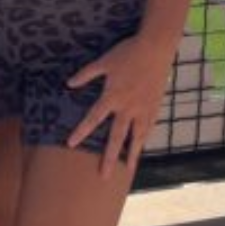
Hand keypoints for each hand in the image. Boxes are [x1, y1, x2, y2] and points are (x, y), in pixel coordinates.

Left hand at [65, 33, 173, 180]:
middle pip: (116, 138)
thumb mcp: (104, 61)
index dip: (81, 131)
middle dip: (109, 158)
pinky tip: (141, 147)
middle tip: (103, 177)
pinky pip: (148, 127)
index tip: (70, 144)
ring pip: (136, 137)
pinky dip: (144, 139)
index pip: (93, 118)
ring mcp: (143, 109)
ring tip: (128, 171)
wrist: (155, 48)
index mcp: (112, 96)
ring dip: (131, 155)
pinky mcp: (154, 107)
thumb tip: (69, 83)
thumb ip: (86, 74)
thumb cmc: (127, 53)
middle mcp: (127, 107)